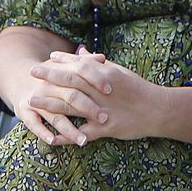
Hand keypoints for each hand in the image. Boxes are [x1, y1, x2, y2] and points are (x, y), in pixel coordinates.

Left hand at [18, 49, 164, 145]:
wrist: (159, 110)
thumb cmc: (139, 89)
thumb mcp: (119, 72)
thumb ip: (98, 64)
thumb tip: (82, 52)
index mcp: (105, 75)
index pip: (80, 65)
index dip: (62, 62)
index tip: (47, 59)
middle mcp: (102, 91)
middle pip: (71, 81)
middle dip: (50, 76)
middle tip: (32, 72)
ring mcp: (103, 110)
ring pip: (72, 106)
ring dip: (50, 103)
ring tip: (32, 101)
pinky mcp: (106, 128)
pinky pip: (84, 133)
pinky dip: (67, 136)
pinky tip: (52, 138)